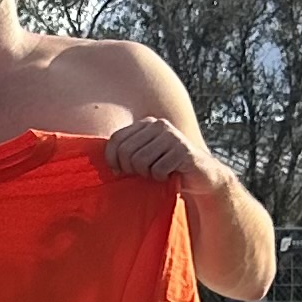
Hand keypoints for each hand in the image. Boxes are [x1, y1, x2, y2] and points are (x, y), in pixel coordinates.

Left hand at [106, 118, 222, 191]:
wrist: (202, 177)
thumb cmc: (166, 168)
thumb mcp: (143, 156)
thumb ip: (125, 152)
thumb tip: (100, 161)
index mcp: (146, 123)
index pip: (116, 139)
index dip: (111, 159)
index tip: (117, 171)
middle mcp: (159, 125)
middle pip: (126, 151)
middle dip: (130, 169)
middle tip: (142, 174)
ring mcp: (172, 136)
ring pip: (140, 160)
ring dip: (147, 174)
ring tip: (157, 173)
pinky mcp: (184, 150)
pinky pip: (158, 169)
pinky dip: (160, 178)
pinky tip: (170, 175)